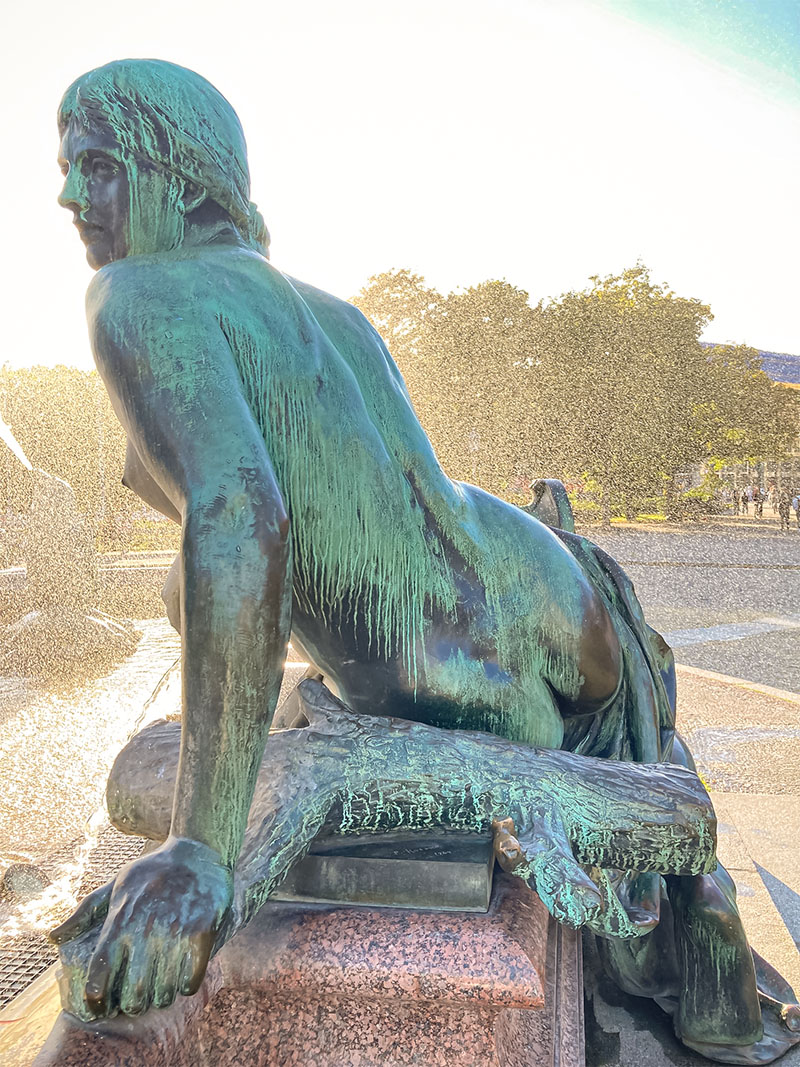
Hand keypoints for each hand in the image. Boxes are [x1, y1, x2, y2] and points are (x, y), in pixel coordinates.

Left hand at [50, 836, 232, 1018]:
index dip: (96, 1000)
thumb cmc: (152, 871)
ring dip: (160, 998)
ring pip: (163, 993)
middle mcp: (145, 929)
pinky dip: (185, 987)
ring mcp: (176, 932)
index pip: (99, 974)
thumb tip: (53, 938)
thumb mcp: (115, 885)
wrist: (198, 851)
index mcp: (120, 920)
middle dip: (133, 1005)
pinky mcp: (202, 932)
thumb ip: (84, 913)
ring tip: (160, 991)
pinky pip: (190, 982)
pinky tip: (182, 978)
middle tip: (136, 1000)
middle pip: (133, 994)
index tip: (99, 1007)